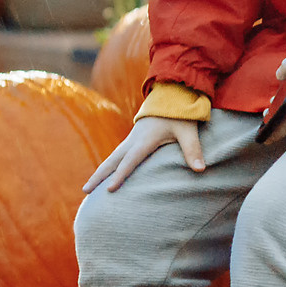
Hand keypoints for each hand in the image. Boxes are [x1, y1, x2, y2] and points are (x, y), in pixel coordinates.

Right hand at [85, 115, 204, 192]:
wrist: (171, 95)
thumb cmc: (180, 114)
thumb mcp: (188, 130)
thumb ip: (193, 149)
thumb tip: (201, 169)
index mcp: (145, 139)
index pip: (130, 161)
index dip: (120, 175)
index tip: (109, 189)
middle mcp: (133, 140)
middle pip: (112, 160)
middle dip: (98, 176)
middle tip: (85, 191)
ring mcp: (130, 139)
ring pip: (111, 158)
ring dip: (99, 172)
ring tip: (86, 188)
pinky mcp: (132, 140)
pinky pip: (116, 155)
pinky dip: (107, 166)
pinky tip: (102, 177)